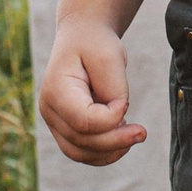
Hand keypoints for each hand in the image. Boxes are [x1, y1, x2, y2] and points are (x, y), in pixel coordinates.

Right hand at [39, 17, 146, 165]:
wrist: (82, 37)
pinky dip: (104, 153)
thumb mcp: (109, 56)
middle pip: (81, 141)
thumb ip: (114, 88)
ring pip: (80, 153)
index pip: (83, 120)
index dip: (110, 119)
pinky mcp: (65, 129)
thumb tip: (118, 119)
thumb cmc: (95, 43)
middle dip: (115, 140)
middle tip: (142, 132)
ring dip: (110, 150)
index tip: (126, 102)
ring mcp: (54, 122)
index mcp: (56, 89)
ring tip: (134, 135)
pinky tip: (124, 141)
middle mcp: (49, 110)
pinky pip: (82, 152)